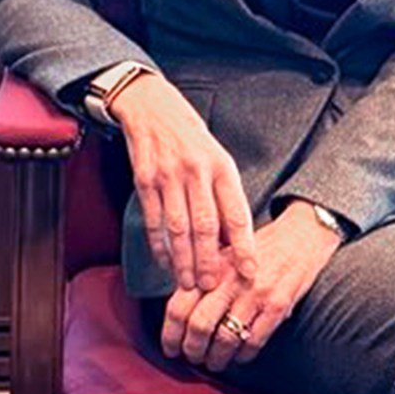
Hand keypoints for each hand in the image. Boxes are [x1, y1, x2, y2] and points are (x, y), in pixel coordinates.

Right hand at [109, 72, 258, 291]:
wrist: (151, 106)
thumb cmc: (189, 136)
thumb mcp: (217, 158)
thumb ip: (224, 196)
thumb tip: (233, 239)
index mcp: (222, 167)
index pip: (237, 214)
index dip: (245, 247)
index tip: (250, 272)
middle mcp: (196, 171)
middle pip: (205, 226)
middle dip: (209, 261)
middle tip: (212, 287)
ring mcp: (168, 176)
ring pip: (177, 228)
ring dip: (183, 260)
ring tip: (188, 283)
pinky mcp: (144, 179)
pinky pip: (153, 219)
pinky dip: (158, 245)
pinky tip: (164, 262)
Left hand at [160, 202, 342, 370]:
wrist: (301, 236)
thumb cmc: (258, 250)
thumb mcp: (224, 256)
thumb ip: (201, 281)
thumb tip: (177, 317)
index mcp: (211, 268)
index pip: (178, 307)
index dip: (169, 334)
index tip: (169, 349)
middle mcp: (230, 280)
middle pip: (198, 326)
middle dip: (192, 350)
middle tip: (192, 359)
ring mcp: (255, 293)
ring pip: (225, 338)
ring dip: (216, 358)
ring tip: (214, 363)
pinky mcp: (278, 305)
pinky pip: (254, 340)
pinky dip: (243, 356)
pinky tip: (240, 357)